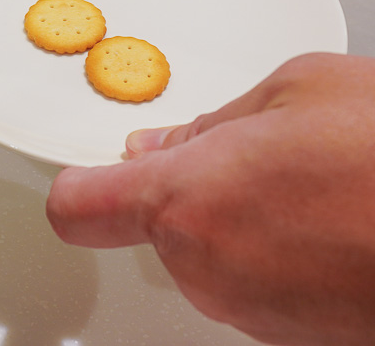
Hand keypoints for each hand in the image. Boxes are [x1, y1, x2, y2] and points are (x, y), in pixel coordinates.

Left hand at [46, 52, 374, 345]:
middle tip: (254, 154)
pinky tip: (333, 223)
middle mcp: (207, 269)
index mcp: (185, 199)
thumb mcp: (299, 88)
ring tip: (315, 186)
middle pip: (156, 222)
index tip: (79, 176)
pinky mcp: (297, 339)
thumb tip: (170, 143)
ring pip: (210, 253)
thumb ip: (216, 120)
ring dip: (239, 219)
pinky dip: (276, 253)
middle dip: (189, 186)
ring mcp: (254, 314)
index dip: (77, 187)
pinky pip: (257, 283)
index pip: (79, 207)